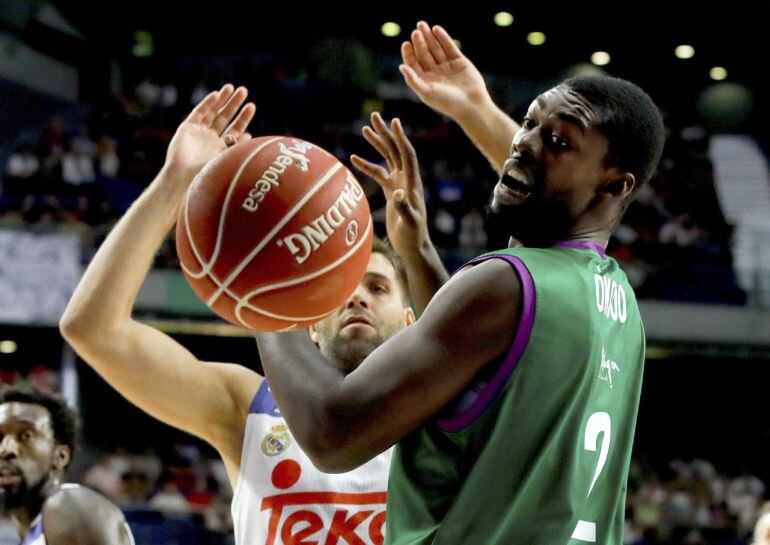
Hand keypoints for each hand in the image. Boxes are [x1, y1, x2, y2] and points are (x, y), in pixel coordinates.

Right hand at [163, 84, 255, 184]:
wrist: (183, 177)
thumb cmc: (206, 173)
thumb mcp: (226, 159)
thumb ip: (237, 147)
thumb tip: (250, 136)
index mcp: (221, 148)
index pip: (235, 129)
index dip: (243, 119)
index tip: (251, 107)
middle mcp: (210, 139)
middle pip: (225, 117)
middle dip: (234, 104)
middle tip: (244, 91)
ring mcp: (198, 133)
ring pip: (212, 112)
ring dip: (222, 100)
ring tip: (232, 87)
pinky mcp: (187, 128)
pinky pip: (198, 113)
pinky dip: (207, 103)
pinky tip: (216, 94)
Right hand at [351, 113, 429, 258]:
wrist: (412, 246)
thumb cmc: (413, 235)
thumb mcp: (409, 223)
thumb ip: (404, 208)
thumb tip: (398, 194)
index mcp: (412, 182)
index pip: (407, 154)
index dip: (401, 138)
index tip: (394, 121)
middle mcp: (406, 179)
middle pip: (395, 150)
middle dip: (386, 133)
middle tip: (375, 116)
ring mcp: (398, 184)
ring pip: (387, 158)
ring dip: (377, 144)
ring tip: (366, 129)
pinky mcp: (391, 192)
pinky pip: (378, 173)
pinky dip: (367, 165)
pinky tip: (354, 158)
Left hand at [400, 21, 489, 121]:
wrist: (471, 105)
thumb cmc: (447, 102)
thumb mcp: (426, 92)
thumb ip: (413, 80)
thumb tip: (401, 66)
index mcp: (425, 81)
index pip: (413, 64)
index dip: (409, 54)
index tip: (406, 44)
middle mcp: (435, 73)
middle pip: (424, 54)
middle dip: (419, 42)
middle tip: (415, 32)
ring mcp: (447, 66)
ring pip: (435, 48)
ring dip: (429, 37)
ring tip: (422, 25)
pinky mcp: (459, 61)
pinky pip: (449, 47)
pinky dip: (443, 38)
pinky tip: (436, 29)